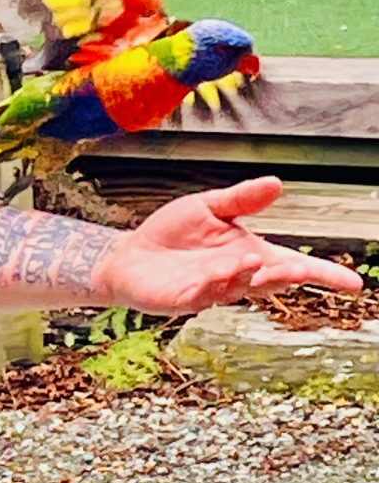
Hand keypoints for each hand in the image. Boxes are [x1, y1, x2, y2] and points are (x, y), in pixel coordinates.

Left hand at [96, 176, 362, 315]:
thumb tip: (277, 183)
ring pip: (237, 288)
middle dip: (285, 276)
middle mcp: (235, 276)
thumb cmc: (170, 234)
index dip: (322, 275)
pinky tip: (216, 272)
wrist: (129, 253)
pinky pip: (203, 295)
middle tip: (300, 270)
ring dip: (246, 276)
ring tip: (251, 261)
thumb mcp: (207, 208)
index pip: (291, 266)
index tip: (353, 283)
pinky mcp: (184, 299)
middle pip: (270, 281)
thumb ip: (240, 200)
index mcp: (248, 255)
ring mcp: (211, 291)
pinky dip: (212, 285)